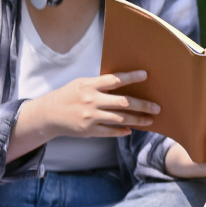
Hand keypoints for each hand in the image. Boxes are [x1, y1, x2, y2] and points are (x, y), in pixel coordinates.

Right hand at [36, 71, 157, 137]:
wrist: (48, 114)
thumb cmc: (68, 95)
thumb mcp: (81, 83)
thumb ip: (100, 84)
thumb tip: (123, 82)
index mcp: (89, 86)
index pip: (114, 80)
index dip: (131, 77)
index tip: (146, 75)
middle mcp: (91, 101)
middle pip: (123, 102)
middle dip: (142, 105)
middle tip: (157, 107)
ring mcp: (90, 117)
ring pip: (120, 119)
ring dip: (137, 120)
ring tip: (150, 120)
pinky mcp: (88, 131)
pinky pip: (110, 132)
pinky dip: (121, 131)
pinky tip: (131, 130)